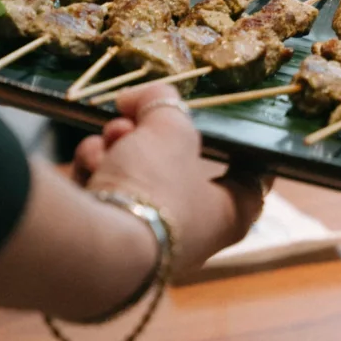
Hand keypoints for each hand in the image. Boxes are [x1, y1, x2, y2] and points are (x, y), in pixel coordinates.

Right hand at [72, 85, 270, 276]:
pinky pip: (106, 195)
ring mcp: (145, 241)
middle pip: (176, 169)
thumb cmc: (154, 187)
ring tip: (110, 138)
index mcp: (227, 215)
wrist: (95, 242)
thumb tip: (145, 98)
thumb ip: (163, 103)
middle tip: (137, 119)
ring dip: (117, 148)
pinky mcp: (107, 242)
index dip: (243, 152)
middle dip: (150, 135)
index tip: (232, 131)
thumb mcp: (168, 128)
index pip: (251, 183)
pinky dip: (95, 174)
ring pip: (135, 177)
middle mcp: (190, 234)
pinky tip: (89, 163)